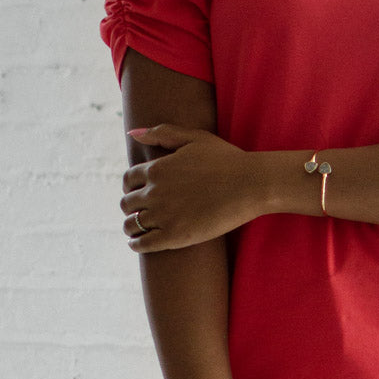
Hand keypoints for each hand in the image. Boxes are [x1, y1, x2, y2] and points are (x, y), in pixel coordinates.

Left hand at [121, 126, 258, 250]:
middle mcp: (155, 192)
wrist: (251, 185)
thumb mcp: (195, 138)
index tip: (137, 191)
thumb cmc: (227, 159)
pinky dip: (136, 244)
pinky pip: (142, 244)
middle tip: (140, 211)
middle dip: (131, 206)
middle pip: (126, 203)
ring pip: (131, 225)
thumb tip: (131, 133)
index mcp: (157, 168)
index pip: (128, 179)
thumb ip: (162, 133)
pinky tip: (138, 243)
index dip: (131, 186)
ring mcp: (163, 215)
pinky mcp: (174, 236)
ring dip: (131, 226)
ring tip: (137, 229)